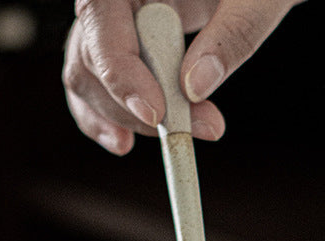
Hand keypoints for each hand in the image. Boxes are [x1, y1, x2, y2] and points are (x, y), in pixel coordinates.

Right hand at [63, 0, 297, 153]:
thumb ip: (234, 32)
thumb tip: (195, 88)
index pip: (99, 13)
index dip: (120, 68)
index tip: (156, 113)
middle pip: (92, 53)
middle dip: (136, 104)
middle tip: (198, 128)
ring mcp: (117, 18)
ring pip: (90, 73)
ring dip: (128, 117)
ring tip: (183, 136)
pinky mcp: (128, 41)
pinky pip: (99, 80)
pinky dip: (108, 115)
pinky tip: (124, 143)